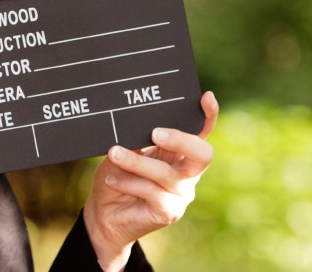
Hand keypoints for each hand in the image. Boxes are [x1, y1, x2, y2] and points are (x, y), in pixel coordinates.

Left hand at [83, 91, 218, 270]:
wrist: (103, 213)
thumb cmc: (116, 175)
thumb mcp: (123, 151)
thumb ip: (134, 139)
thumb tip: (135, 122)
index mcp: (178, 152)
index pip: (201, 132)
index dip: (208, 115)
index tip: (206, 97)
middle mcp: (186, 172)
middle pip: (202, 154)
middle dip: (180, 140)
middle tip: (155, 133)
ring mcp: (181, 193)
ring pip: (166, 173)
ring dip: (137, 162)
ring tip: (114, 153)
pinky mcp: (169, 211)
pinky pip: (151, 192)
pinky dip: (129, 182)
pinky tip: (111, 179)